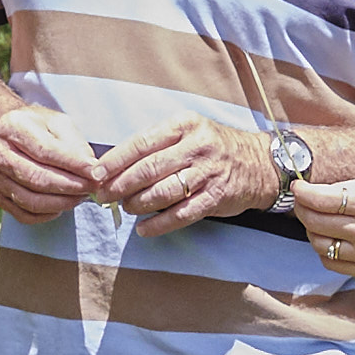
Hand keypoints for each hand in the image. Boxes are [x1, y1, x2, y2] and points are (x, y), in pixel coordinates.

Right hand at [0, 96, 115, 219]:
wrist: (6, 137)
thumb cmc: (37, 128)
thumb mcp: (57, 123)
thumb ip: (74, 143)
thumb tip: (91, 170)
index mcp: (11, 126)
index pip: (44, 150)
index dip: (72, 165)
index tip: (95, 172)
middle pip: (36, 177)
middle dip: (70, 186)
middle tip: (92, 188)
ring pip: (30, 200)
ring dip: (61, 202)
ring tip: (81, 197)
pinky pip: (23, 214)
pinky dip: (46, 214)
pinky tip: (61, 206)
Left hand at [101, 113, 286, 230]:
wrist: (259, 163)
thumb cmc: (213, 148)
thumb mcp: (188, 132)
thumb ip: (156, 145)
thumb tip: (114, 166)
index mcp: (184, 125)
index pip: (141, 142)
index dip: (114, 160)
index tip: (95, 174)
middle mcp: (196, 146)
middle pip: (148, 169)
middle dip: (120, 185)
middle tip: (103, 196)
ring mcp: (207, 172)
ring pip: (163, 192)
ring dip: (138, 204)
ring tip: (126, 208)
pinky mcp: (216, 196)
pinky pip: (181, 214)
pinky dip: (159, 224)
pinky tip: (143, 229)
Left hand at [291, 171, 354, 279]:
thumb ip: (348, 188)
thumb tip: (317, 192)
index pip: (321, 200)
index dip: (303, 193)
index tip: (298, 188)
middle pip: (315, 222)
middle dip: (303, 209)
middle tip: (304, 202)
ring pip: (319, 244)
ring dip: (312, 230)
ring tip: (318, 220)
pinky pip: (331, 262)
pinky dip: (324, 250)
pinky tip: (330, 238)